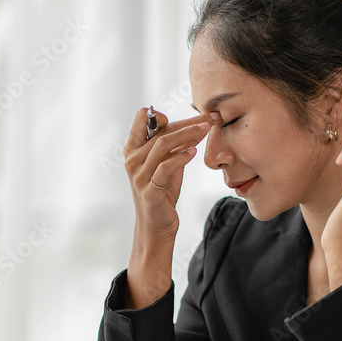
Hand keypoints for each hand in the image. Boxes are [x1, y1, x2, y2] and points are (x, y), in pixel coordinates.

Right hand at [123, 108, 210, 242]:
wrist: (156, 227)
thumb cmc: (162, 195)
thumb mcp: (165, 166)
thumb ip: (173, 148)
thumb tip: (194, 126)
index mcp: (132, 150)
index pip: (141, 118)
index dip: (162, 113)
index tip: (185, 118)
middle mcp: (132, 161)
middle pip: (160, 131)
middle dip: (188, 123)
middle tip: (209, 120)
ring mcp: (139, 176)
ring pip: (164, 145)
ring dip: (188, 135)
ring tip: (205, 131)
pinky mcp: (150, 190)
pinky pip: (166, 167)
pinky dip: (182, 157)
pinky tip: (194, 152)